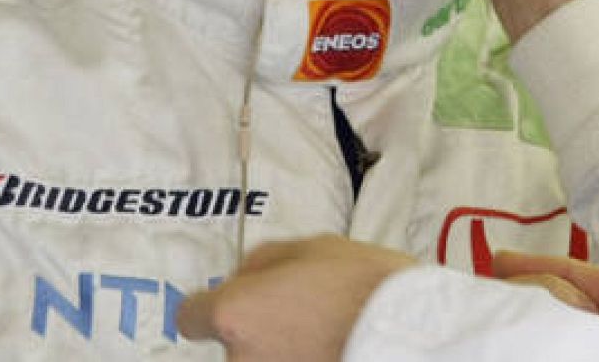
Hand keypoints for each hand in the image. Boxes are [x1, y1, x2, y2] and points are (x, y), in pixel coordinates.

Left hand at [176, 236, 416, 360]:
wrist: (408, 334)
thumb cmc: (364, 284)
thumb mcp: (313, 248)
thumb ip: (264, 262)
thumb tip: (244, 276)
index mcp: (236, 313)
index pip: (190, 318)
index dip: (211, 309)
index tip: (238, 307)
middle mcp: (239, 360)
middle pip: (232, 347)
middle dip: (259, 334)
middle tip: (301, 319)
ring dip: (283, 353)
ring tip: (324, 339)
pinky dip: (304, 360)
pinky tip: (331, 352)